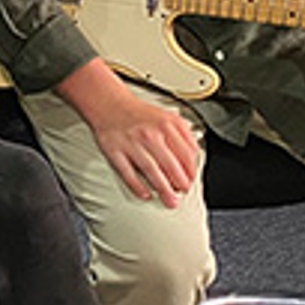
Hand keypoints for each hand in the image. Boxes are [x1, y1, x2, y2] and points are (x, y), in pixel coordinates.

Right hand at [57, 58, 198, 207]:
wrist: (110, 104)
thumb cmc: (139, 114)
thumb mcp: (167, 116)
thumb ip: (184, 134)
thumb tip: (194, 157)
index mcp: (166, 125)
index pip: (185, 152)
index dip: (191, 169)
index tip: (192, 179)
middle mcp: (149, 134)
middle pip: (170, 163)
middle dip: (180, 182)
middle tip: (183, 192)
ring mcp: (131, 143)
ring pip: (151, 170)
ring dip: (163, 188)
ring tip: (170, 200)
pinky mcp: (114, 151)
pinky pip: (128, 173)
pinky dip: (137, 186)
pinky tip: (145, 194)